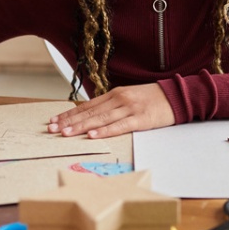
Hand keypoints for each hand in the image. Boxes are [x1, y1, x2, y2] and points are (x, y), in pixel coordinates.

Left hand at [47, 84, 174, 138]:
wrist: (177, 95)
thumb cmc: (153, 98)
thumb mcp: (129, 97)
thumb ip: (112, 105)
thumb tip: (93, 116)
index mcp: (115, 94)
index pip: (87, 105)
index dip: (69, 114)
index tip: (54, 121)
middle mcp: (119, 99)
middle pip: (90, 112)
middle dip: (69, 121)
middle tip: (51, 129)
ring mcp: (129, 108)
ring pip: (100, 119)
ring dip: (81, 127)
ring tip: (65, 133)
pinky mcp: (141, 119)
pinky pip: (120, 126)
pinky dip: (105, 131)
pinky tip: (93, 135)